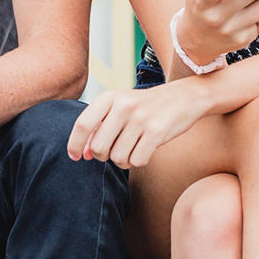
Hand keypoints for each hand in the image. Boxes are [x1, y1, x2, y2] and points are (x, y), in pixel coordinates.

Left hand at [66, 84, 206, 168]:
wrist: (183, 97)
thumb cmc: (146, 106)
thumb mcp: (119, 107)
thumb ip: (99, 127)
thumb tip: (82, 154)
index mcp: (110, 97)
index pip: (83, 125)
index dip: (75, 145)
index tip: (75, 157)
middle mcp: (123, 106)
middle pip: (98, 148)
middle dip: (103, 156)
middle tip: (114, 149)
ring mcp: (140, 119)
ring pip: (117, 157)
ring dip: (123, 160)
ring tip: (132, 148)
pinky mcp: (156, 132)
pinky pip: (136, 161)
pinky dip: (138, 161)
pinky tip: (144, 149)